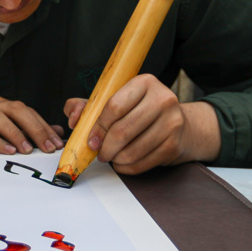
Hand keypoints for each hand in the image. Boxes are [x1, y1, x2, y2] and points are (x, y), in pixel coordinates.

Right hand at [0, 96, 64, 154]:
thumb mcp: (10, 136)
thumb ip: (32, 133)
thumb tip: (57, 133)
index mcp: (1, 105)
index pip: (27, 111)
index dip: (43, 126)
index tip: (57, 143)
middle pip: (15, 109)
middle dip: (34, 128)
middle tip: (47, 147)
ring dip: (15, 133)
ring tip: (27, 149)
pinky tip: (8, 151)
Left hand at [63, 74, 221, 173]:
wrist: (179, 123)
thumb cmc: (139, 111)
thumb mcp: (115, 100)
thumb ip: (88, 105)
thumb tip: (72, 117)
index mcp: (145, 82)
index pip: (114, 106)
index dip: (98, 127)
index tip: (91, 140)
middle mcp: (163, 99)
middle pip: (122, 131)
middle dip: (105, 148)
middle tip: (99, 153)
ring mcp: (172, 122)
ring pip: (132, 150)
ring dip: (116, 159)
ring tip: (112, 156)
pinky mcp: (174, 145)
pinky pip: (143, 163)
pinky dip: (128, 167)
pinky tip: (124, 162)